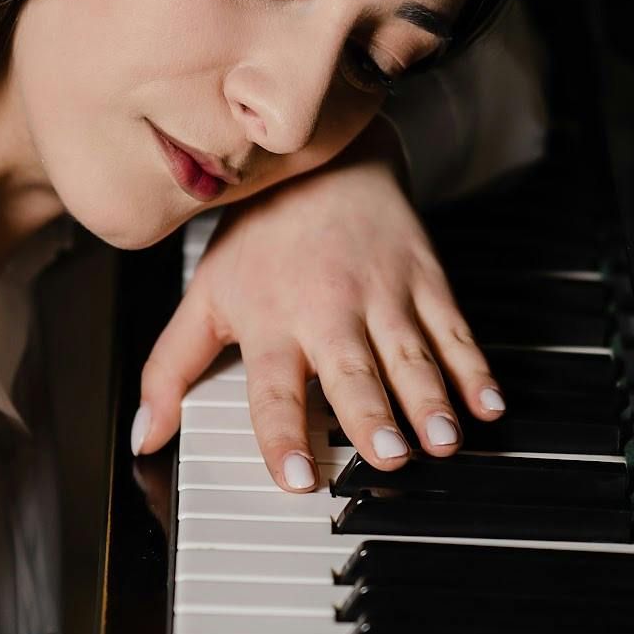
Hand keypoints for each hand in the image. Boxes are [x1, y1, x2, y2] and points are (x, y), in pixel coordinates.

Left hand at [131, 123, 503, 491]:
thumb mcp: (204, 296)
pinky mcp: (426, 279)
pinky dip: (476, 369)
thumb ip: (170, 370)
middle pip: (351, 373)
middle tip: (390, 456)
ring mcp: (383, 294)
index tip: (298, 479)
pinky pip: (454, 331)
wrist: (323, 154)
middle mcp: (328, 310)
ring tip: (443, 440)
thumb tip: (145, 436)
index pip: (273, 390)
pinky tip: (489, 405)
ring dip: (430, 400)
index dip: (284, 436)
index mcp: (271, 321)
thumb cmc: (260, 235)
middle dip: (372, 417)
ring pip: (410, 355)